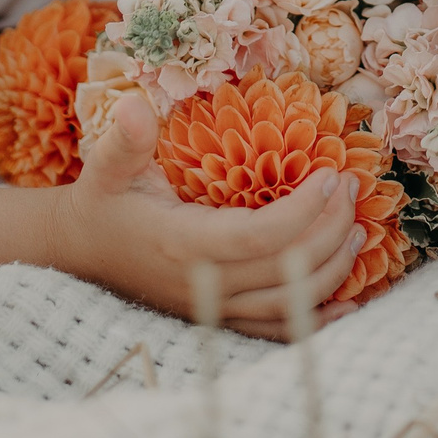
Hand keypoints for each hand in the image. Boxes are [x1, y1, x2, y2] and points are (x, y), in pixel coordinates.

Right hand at [49, 92, 364, 340]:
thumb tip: (138, 106)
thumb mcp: (106, 167)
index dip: (304, 210)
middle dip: (331, 229)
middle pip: (288, 270)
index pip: (259, 236)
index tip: (332, 175)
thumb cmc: (103, 202)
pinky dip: (319, 317)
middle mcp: (203, 284)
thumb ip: (125, 140)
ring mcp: (213, 307)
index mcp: (181, 243)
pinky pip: (278, 330)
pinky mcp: (219, 318)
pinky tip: (352, 301)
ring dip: (335, 269)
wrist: (80, 252)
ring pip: (291, 304)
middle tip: (352, 187)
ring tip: (357, 228)